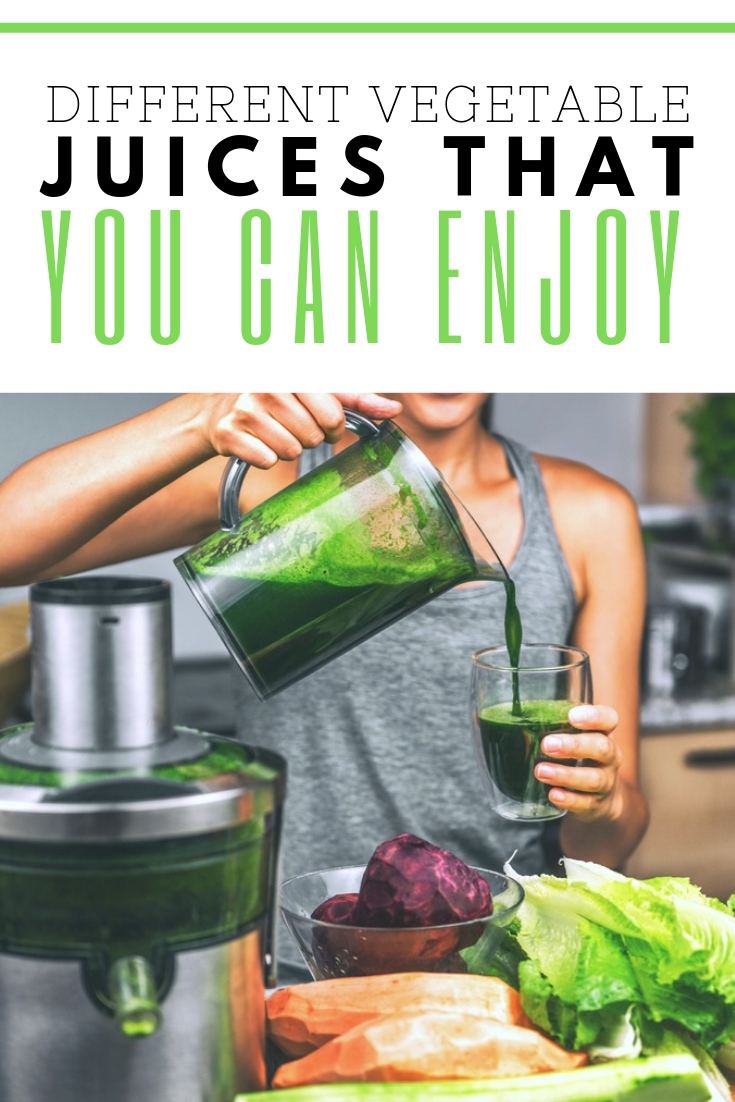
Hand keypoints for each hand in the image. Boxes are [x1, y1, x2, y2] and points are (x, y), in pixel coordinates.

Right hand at [197, 393, 401, 468]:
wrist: (221, 411)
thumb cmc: (278, 400)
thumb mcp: (316, 392)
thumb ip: (355, 399)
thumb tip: (394, 410)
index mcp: (294, 371)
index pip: (333, 414)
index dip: (333, 426)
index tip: (323, 421)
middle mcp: (268, 385)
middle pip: (314, 436)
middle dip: (311, 438)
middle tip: (295, 427)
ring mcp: (246, 408)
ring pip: (292, 451)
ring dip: (289, 448)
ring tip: (275, 432)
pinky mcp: (229, 432)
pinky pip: (267, 460)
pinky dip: (266, 458)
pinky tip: (258, 443)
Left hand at [535, 705, 623, 822]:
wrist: (601, 799)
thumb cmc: (581, 759)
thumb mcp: (574, 739)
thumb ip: (555, 729)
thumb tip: (518, 721)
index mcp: (603, 733)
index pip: (608, 718)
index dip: (594, 716)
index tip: (572, 716)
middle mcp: (610, 756)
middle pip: (602, 747)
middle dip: (573, 746)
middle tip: (547, 745)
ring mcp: (606, 782)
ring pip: (593, 778)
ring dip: (565, 774)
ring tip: (541, 771)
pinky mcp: (597, 805)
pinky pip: (585, 803)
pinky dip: (569, 799)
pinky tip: (553, 795)